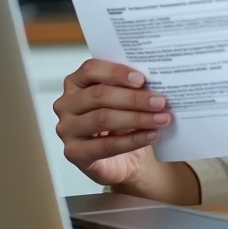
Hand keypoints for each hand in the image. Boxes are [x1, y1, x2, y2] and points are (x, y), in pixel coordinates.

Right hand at [53, 59, 171, 186]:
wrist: (124, 159)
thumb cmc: (122, 122)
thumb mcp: (125, 100)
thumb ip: (132, 87)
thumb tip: (156, 81)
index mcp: (75, 83)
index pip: (90, 70)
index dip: (116, 73)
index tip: (142, 79)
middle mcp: (66, 104)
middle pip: (99, 95)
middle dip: (134, 98)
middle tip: (160, 101)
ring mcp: (67, 129)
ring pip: (102, 118)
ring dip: (137, 118)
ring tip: (161, 119)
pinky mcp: (74, 153)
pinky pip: (107, 145)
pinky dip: (133, 140)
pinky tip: (152, 135)